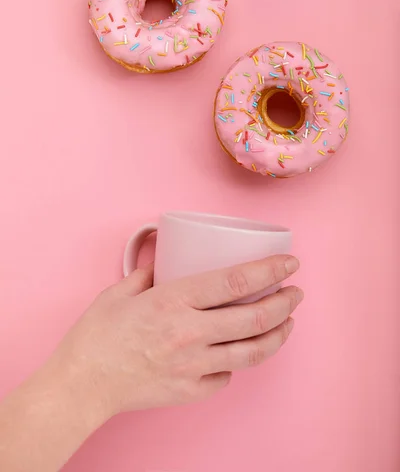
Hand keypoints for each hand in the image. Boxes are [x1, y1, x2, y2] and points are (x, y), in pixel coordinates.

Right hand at [50, 255, 302, 419]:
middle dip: (285, 303)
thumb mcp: (119, 292)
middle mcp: (190, 333)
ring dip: (277, 334)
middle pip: (255, 318)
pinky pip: (227, 375)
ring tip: (287, 322)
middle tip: (296, 293)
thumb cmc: (97, 336)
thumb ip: (148, 273)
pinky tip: (239, 351)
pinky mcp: (191, 390)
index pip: (236, 282)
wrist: (82, 384)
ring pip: (252, 352)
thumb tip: (163, 262)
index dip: (270, 270)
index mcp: (174, 301)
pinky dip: (237, 362)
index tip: (290, 263)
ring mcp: (194, 365)